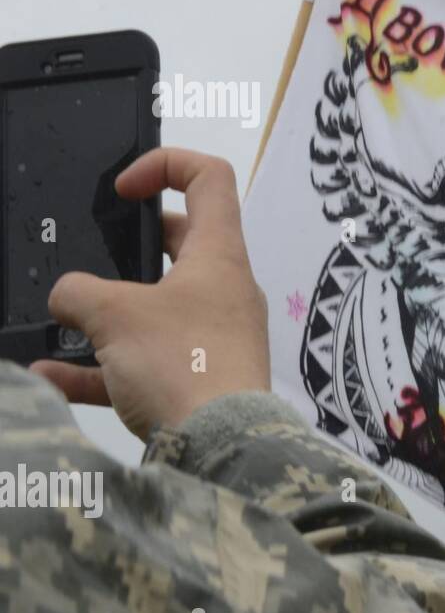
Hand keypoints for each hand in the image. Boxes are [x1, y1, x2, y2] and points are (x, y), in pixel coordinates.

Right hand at [31, 148, 269, 439]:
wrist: (224, 448)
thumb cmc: (184, 364)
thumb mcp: (115, 315)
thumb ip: (79, 292)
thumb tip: (67, 297)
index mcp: (219, 256)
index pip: (210, 180)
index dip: (166, 165)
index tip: (123, 188)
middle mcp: (224, 290)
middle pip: (180, 245)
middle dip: (129, 246)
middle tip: (91, 253)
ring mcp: (214, 336)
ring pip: (155, 309)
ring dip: (106, 315)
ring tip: (62, 322)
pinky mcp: (199, 380)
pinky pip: (141, 365)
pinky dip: (100, 369)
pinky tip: (52, 377)